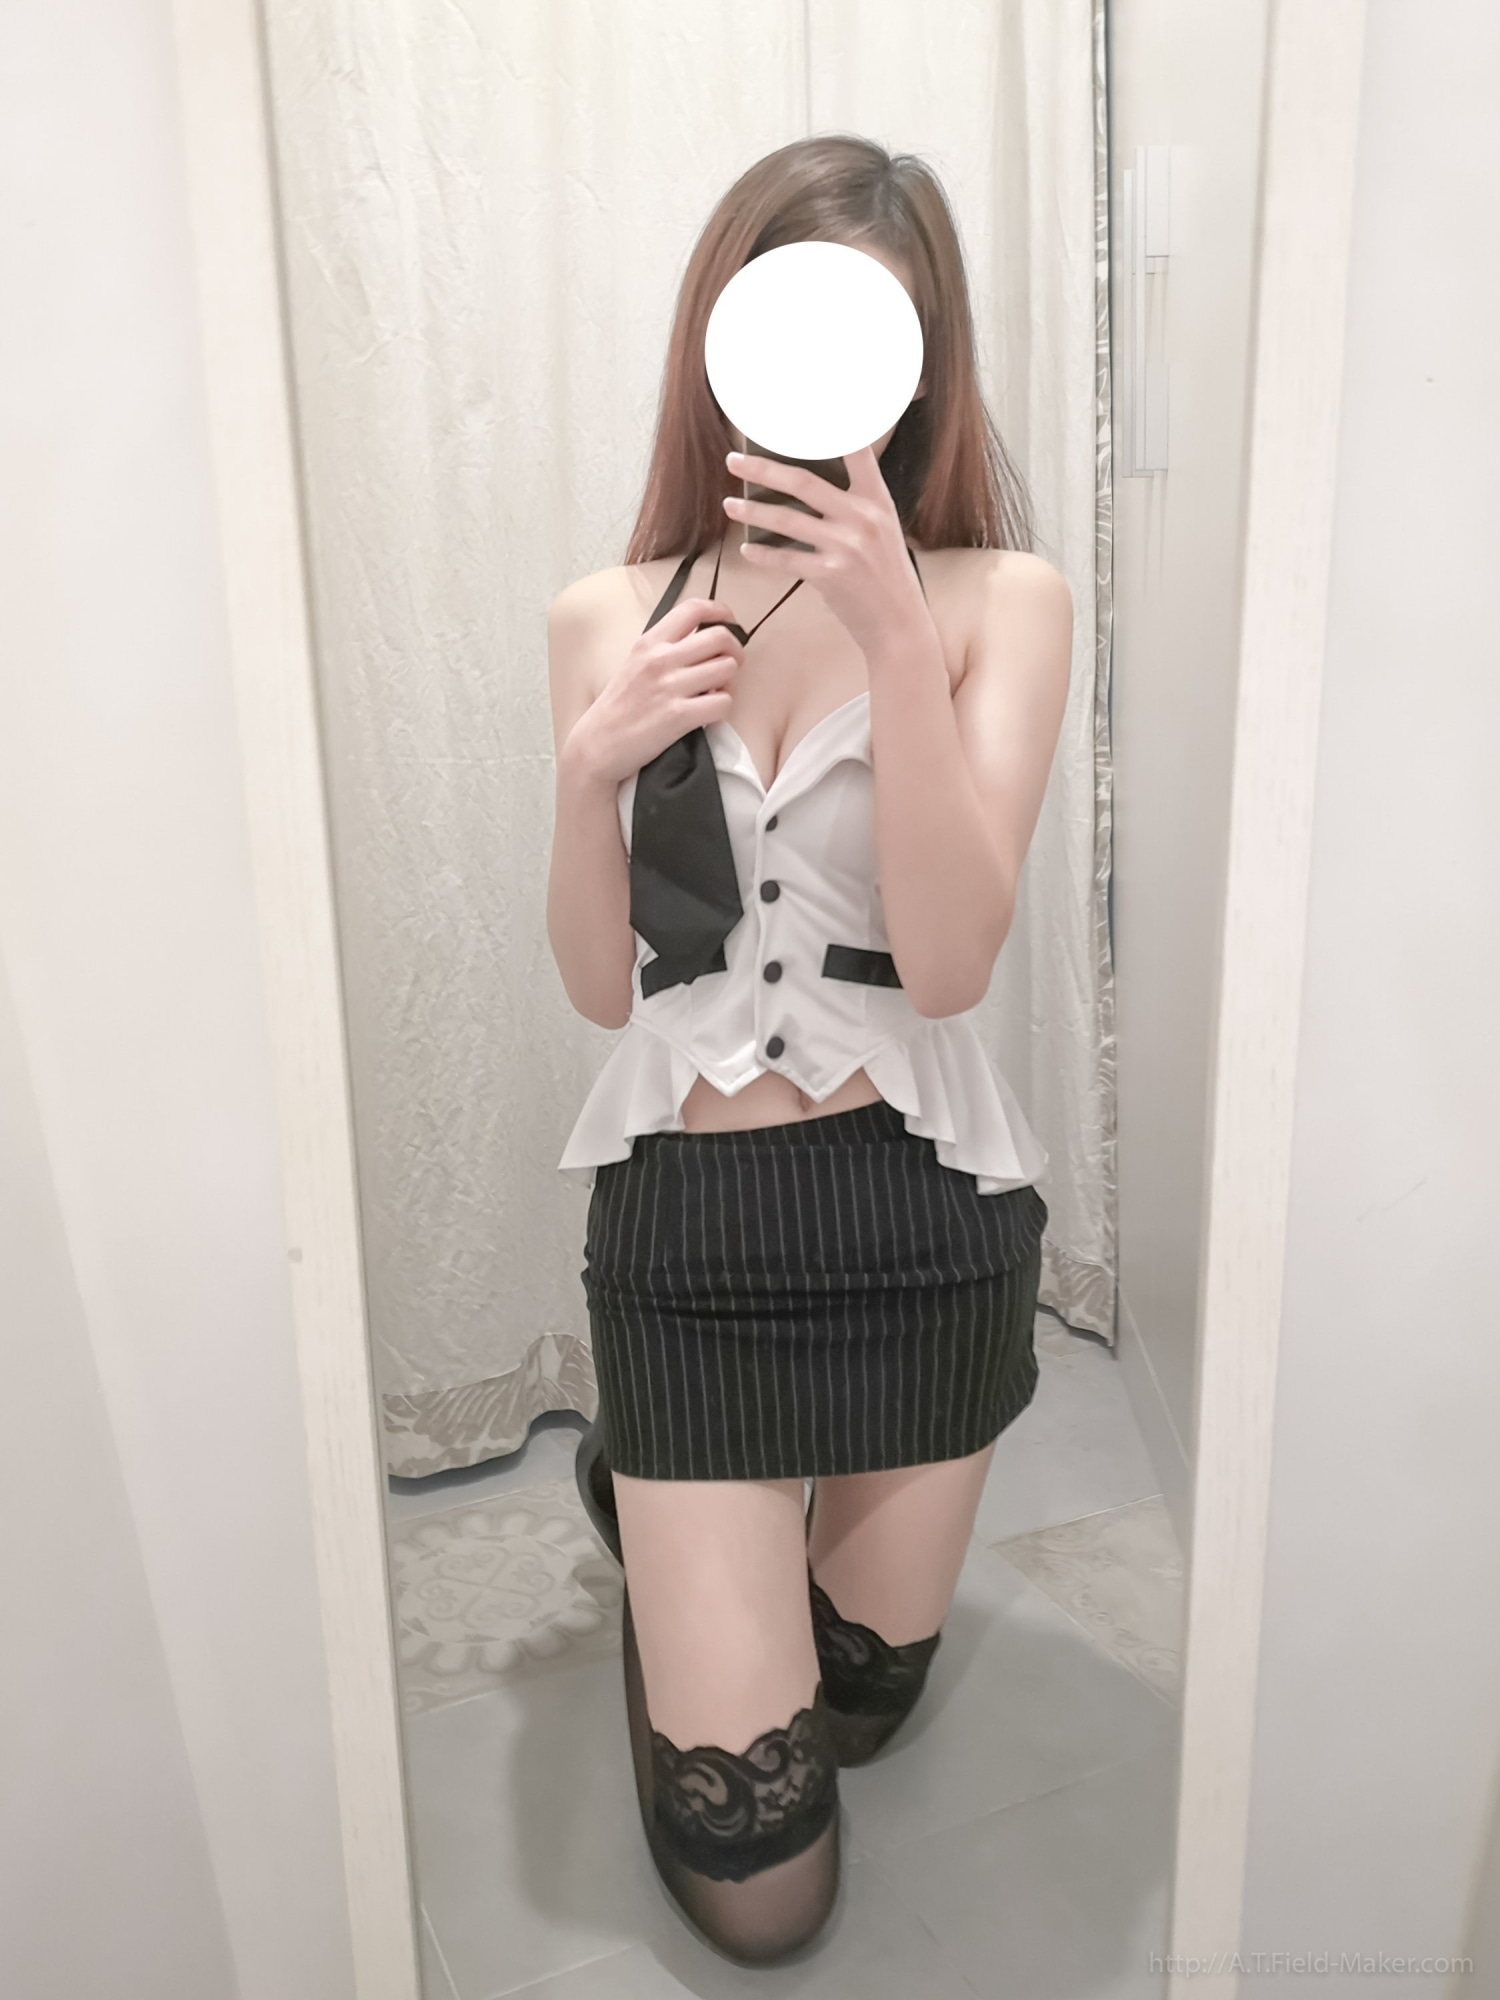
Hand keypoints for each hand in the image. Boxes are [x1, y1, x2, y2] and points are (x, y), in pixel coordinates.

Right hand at [566, 595, 744, 785]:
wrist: (597, 744)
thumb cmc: (618, 708)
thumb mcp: (634, 664)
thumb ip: (664, 649)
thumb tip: (702, 642)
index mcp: (649, 643)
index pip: (693, 609)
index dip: (721, 611)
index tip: (730, 622)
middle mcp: (660, 659)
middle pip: (720, 637)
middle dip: (735, 651)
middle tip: (731, 664)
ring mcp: (670, 687)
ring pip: (727, 669)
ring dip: (730, 682)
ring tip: (716, 692)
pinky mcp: (679, 715)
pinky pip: (723, 703)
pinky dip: (722, 708)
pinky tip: (709, 712)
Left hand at [723, 444, 933, 664]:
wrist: (898, 624)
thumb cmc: (886, 577)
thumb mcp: (884, 531)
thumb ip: (855, 507)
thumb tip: (807, 489)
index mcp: (877, 501)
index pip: (857, 451)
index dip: (834, 425)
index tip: (808, 404)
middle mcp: (862, 518)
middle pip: (803, 482)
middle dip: (762, 469)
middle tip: (733, 460)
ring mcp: (845, 547)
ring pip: (786, 519)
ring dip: (753, 510)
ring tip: (730, 505)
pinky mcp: (829, 575)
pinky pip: (785, 559)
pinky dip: (763, 554)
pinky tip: (748, 549)